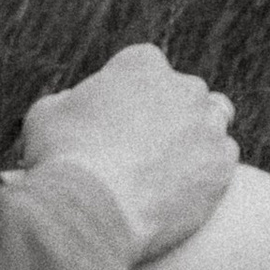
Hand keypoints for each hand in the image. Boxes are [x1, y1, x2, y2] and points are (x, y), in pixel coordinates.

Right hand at [19, 41, 238, 261]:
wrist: (94, 207)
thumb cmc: (62, 157)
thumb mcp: (46, 114)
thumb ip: (69, 100)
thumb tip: (74, 105)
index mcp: (142, 63)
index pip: (145, 68)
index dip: (131, 93)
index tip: (120, 118)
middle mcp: (183, 85)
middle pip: (184, 93)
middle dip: (169, 112)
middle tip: (147, 145)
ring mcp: (208, 124)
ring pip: (213, 121)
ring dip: (197, 136)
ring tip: (172, 166)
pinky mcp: (222, 163)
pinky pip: (223, 159)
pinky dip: (208, 171)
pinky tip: (185, 189)